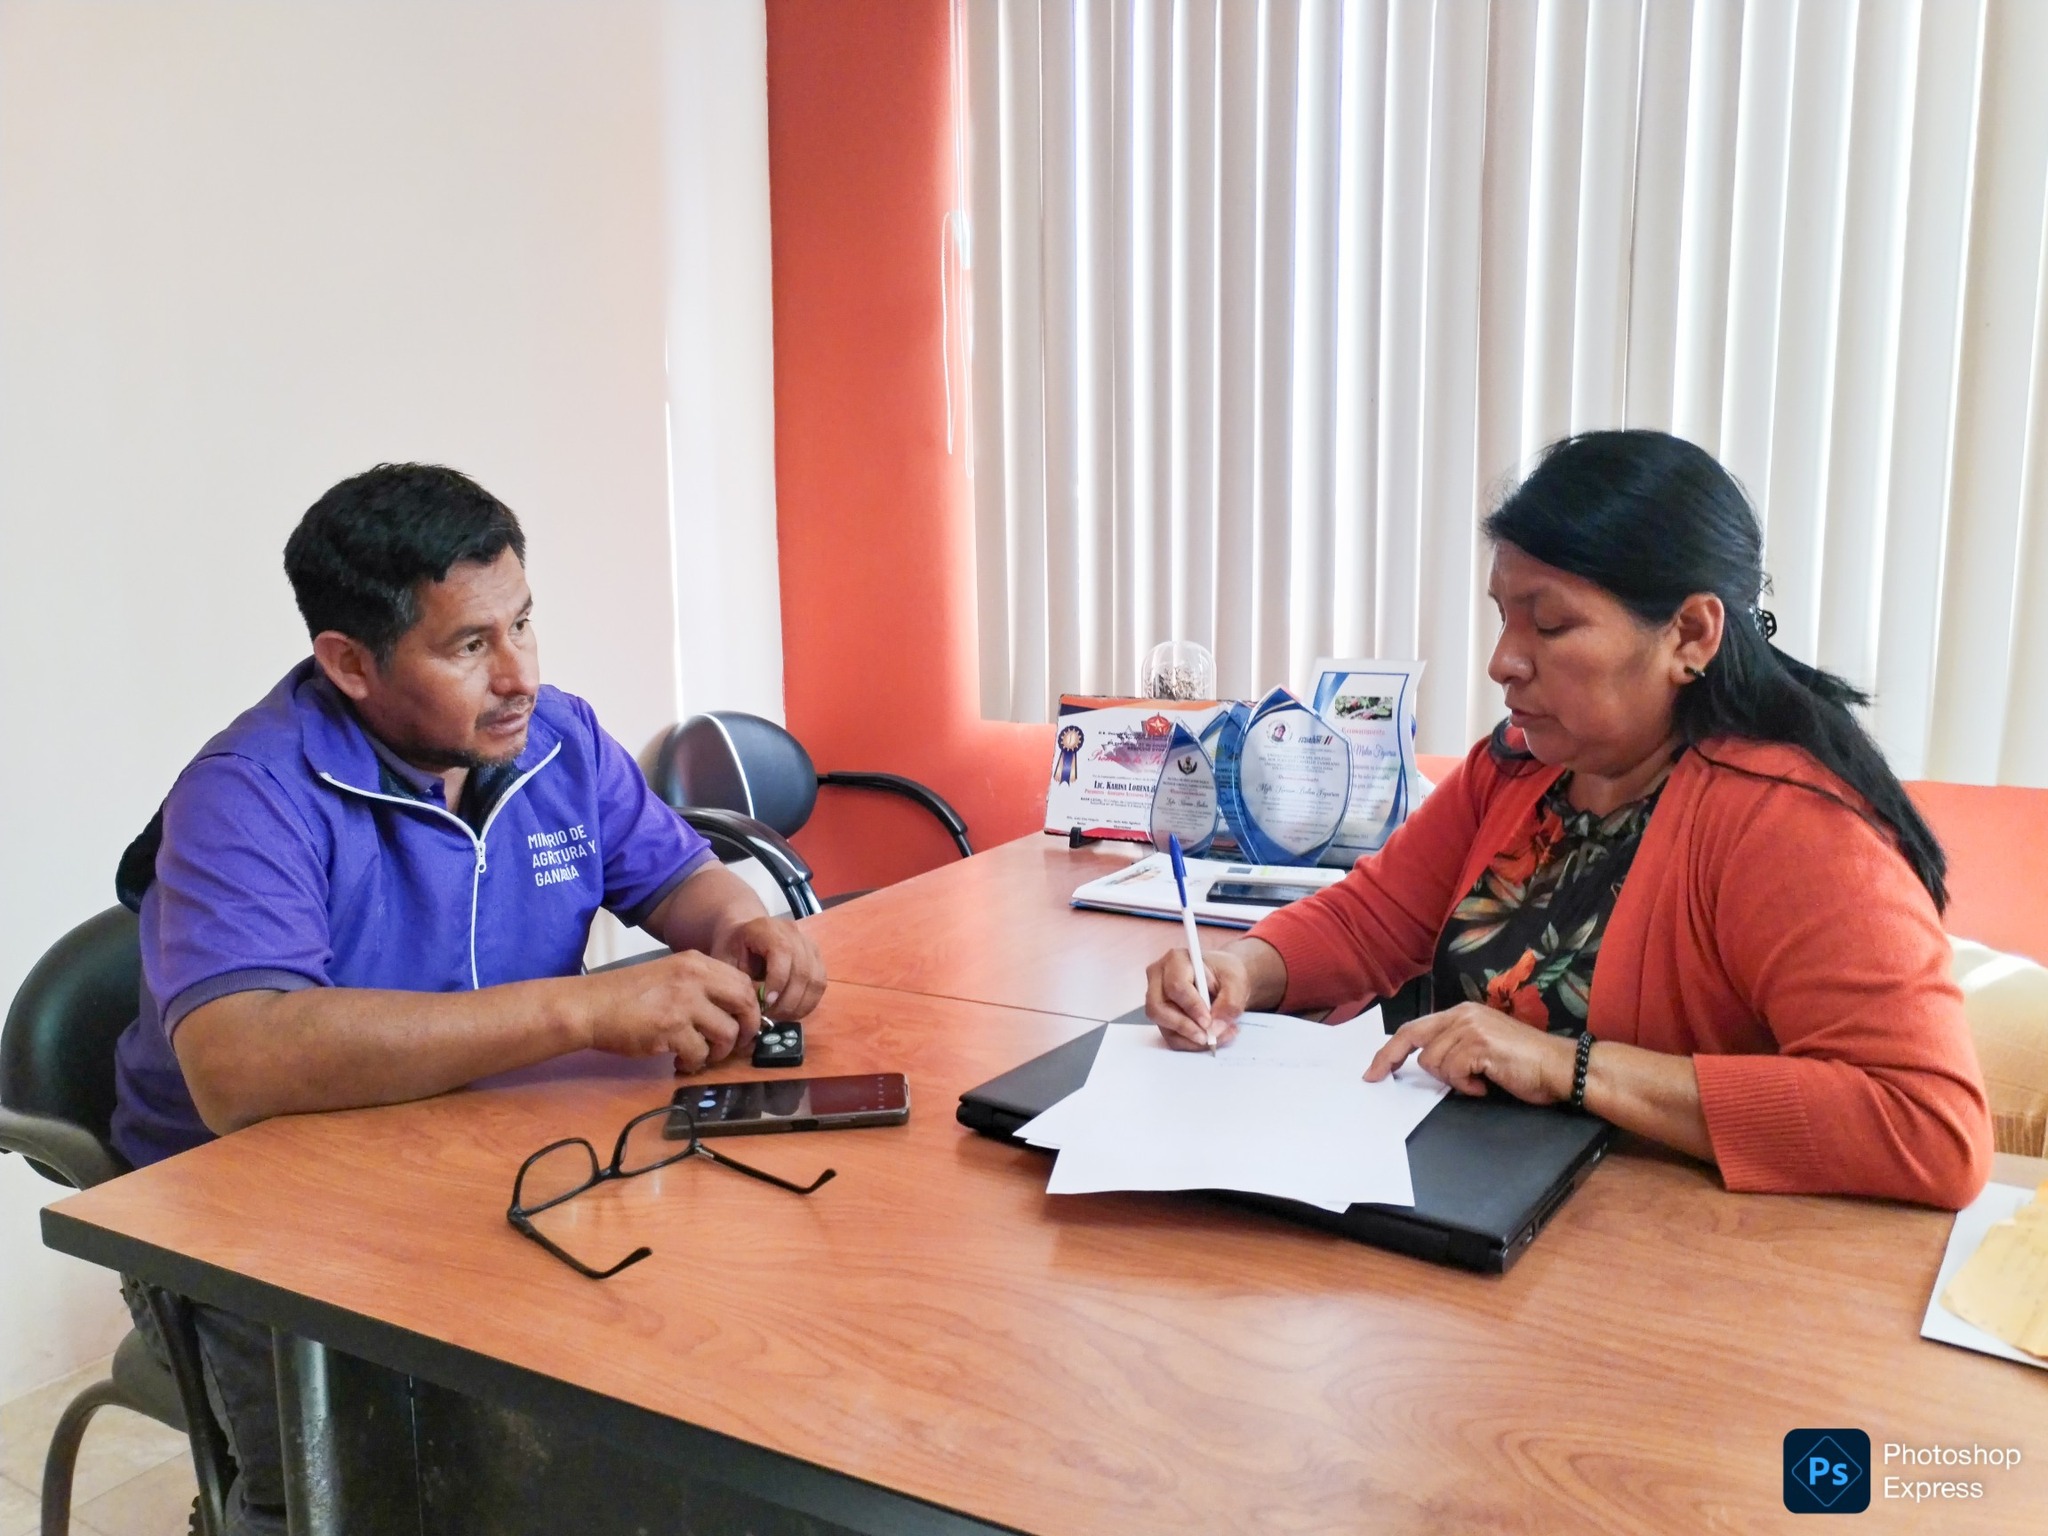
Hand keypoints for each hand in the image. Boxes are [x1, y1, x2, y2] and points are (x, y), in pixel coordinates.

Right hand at [581, 950, 761, 1071]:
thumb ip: (700, 986)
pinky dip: (694, 1064)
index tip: (744, 1024)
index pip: (744, 982)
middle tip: (734, 1045)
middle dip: (746, 1030)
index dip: (751, 1007)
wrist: (591, 1006)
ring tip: (701, 1056)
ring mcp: (683, 1002)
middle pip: (745, 1004)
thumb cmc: (627, 994)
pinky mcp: (670, 1028)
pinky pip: (700, 1053)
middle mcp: (695, 977)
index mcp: (696, 963)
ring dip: (719, 1052)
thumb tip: (734, 1011)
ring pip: (727, 1033)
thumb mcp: (669, 975)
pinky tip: (680, 1062)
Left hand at [712, 915, 827, 1019]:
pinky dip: (808, 1002)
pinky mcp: (817, 958)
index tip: (765, 1002)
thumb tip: (758, 1007)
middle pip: (802, 970)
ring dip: (799, 1004)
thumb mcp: (725, 962)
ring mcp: (808, 945)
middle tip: (770, 1016)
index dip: (778, 980)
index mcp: (767, 929)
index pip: (783, 952)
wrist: (743, 934)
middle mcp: (793, 933)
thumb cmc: (731, 949)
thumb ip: (739, 981)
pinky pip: (820, 984)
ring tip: (780, 1016)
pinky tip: (791, 1011)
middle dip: (787, 1000)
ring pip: (815, 979)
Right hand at [1145, 945, 1255, 1051]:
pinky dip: (1190, 1042)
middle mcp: (1158, 977)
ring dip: (1189, 1037)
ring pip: (1162, 1025)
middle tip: (1207, 1037)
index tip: (1208, 1021)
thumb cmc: (1226, 974)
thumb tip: (1214, 1028)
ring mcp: (1156, 998)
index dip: (1191, 1006)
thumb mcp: (1237, 982)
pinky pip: (1170, 1035)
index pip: (1176, 986)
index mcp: (1176, 960)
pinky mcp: (1161, 1016)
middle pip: (1158, 1008)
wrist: (1223, 979)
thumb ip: (1230, 1003)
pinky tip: (1209, 1038)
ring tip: (1215, 1038)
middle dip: (1184, 1026)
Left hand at [1364, 1003, 1576, 1102]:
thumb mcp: (1481, 1049)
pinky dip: (1467, 1086)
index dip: (1389, 1050)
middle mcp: (1463, 1015)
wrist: (1560, 1067)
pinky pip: (1453, 1072)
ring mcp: (1471, 1028)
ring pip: (1433, 1062)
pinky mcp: (1480, 1045)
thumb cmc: (1524, 1064)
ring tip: (1480, 1080)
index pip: (1414, 1028)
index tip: (1373, 1070)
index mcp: (1461, 1013)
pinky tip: (1487, 1084)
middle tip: (1375, 1078)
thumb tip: (1424, 1064)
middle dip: (1389, 1060)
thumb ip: (1454, 1049)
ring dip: (1453, 1079)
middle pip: (1411, 1038)